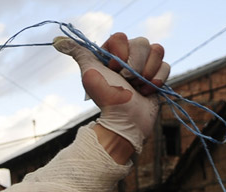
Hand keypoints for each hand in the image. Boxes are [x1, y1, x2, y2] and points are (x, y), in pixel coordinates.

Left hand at [54, 32, 169, 153]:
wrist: (126, 121)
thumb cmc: (107, 98)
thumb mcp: (90, 74)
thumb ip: (79, 54)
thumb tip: (59, 42)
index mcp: (111, 54)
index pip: (121, 37)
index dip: (120, 53)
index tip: (113, 69)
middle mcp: (128, 57)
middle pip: (143, 42)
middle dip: (135, 65)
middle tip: (126, 80)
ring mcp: (144, 66)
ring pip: (158, 50)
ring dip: (147, 72)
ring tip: (137, 88)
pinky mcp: (157, 76)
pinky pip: (166, 65)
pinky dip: (157, 80)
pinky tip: (147, 92)